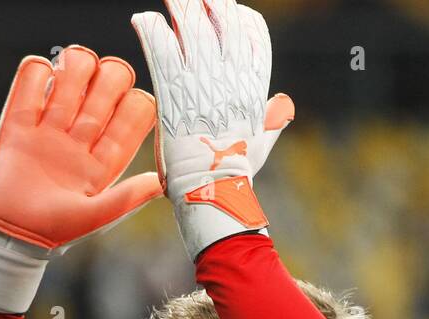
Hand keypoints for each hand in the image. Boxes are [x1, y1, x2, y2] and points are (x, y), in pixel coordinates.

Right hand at [0, 45, 161, 311]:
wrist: (9, 232)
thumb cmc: (54, 229)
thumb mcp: (95, 216)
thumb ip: (127, 197)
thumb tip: (162, 181)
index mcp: (106, 156)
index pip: (134, 112)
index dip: (136, 101)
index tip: (125, 106)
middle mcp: (82, 136)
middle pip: (108, 83)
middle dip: (109, 75)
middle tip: (96, 84)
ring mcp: (52, 126)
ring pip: (73, 72)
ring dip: (75, 65)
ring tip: (67, 77)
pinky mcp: (19, 121)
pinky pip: (31, 77)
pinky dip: (36, 69)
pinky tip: (39, 80)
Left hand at [131, 0, 293, 259]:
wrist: (212, 189)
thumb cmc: (236, 172)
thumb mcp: (261, 141)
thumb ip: (272, 118)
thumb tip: (286, 103)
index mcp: (253, 83)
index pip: (253, 33)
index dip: (239, 17)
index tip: (226, 11)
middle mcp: (231, 73)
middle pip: (223, 18)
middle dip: (209, 2)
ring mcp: (202, 78)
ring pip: (193, 23)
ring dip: (180, 6)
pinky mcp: (173, 87)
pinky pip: (160, 45)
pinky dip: (150, 28)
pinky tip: (142, 20)